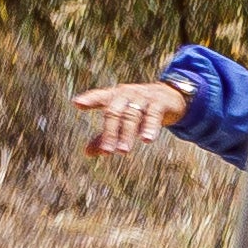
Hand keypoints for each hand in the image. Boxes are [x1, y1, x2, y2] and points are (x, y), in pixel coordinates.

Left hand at [74, 77, 195, 156]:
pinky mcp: (159, 102)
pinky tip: (147, 140)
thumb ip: (105, 135)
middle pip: (114, 112)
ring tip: (123, 151)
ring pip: (131, 115)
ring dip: (127, 134)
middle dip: (110, 132)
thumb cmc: (139, 109)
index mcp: (114, 96)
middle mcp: (126, 94)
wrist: (170, 97)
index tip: (77, 103)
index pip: (99, 96)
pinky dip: (150, 127)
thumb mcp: (122, 120)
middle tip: (108, 151)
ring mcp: (143, 97)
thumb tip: (86, 153)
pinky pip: (153, 114)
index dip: (89, 99)